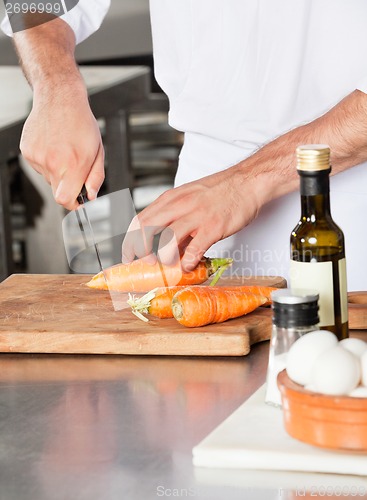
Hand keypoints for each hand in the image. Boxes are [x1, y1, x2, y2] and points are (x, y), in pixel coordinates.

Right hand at [20, 78, 104, 209]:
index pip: (65, 200)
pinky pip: (39, 166)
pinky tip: (53, 145)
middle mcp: (52, 163)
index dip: (73, 204)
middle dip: (68, 185)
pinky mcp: (27, 151)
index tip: (78, 200)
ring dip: (57, 171)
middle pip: (57, 191)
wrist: (59, 98)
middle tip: (74, 168)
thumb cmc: (81, 123)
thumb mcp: (98, 151)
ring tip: (64, 150)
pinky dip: (47, 161)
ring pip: (49, 178)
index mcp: (72, 165)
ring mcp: (37, 157)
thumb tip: (90, 196)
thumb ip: (95, 177)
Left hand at [122, 164, 266, 271]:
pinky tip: (190, 265)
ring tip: (170, 265)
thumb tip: (168, 249)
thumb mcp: (190, 200)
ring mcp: (196, 216)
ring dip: (164, 258)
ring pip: (168, 240)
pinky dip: (189, 261)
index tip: (129, 254)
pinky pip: (195, 249)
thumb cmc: (220, 191)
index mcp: (170, 199)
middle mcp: (179, 206)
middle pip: (146, 229)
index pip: (140, 220)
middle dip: (139, 250)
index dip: (130, 240)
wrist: (248, 182)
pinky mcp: (213, 227)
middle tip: (143, 263)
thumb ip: (176, 223)